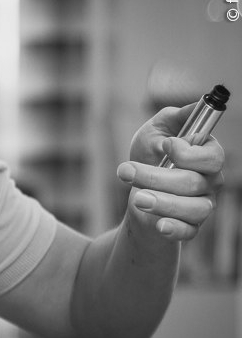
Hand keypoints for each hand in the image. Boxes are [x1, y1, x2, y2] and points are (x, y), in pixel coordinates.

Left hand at [117, 104, 224, 240]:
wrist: (136, 191)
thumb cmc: (148, 157)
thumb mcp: (155, 131)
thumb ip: (174, 118)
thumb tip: (196, 106)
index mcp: (206, 155)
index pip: (211, 156)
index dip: (188, 153)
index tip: (165, 146)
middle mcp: (210, 181)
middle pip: (193, 182)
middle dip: (157, 177)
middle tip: (125, 172)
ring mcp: (202, 205)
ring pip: (193, 208)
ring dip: (163, 202)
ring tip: (137, 198)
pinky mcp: (190, 226)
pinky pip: (190, 231)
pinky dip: (175, 229)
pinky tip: (159, 225)